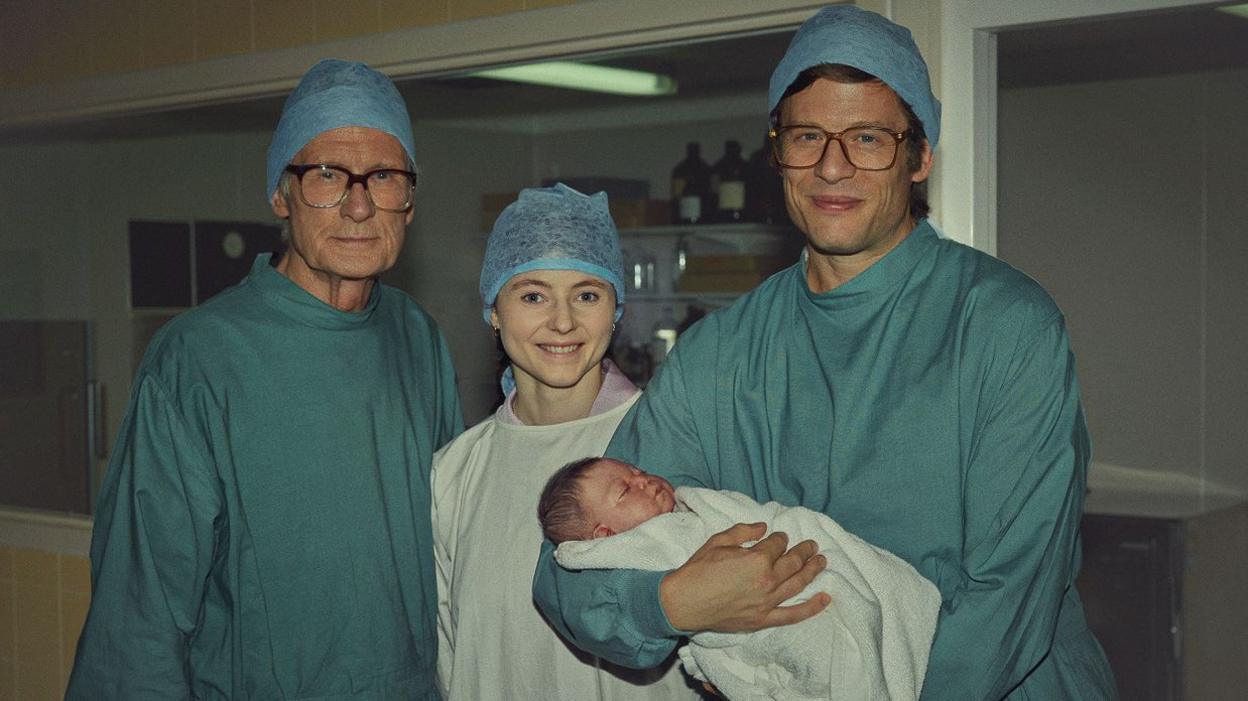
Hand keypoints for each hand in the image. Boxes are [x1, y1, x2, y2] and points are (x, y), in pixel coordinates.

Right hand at [660, 522, 828, 632]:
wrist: (683, 602)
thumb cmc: (697, 570)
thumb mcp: (718, 541)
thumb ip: (743, 531)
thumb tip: (763, 527)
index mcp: (756, 559)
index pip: (777, 544)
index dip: (779, 538)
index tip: (779, 537)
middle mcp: (767, 580)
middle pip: (793, 562)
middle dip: (804, 551)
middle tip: (811, 545)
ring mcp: (767, 602)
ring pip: (798, 583)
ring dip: (813, 571)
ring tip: (822, 561)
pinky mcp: (763, 619)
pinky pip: (793, 614)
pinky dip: (811, 607)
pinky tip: (825, 598)